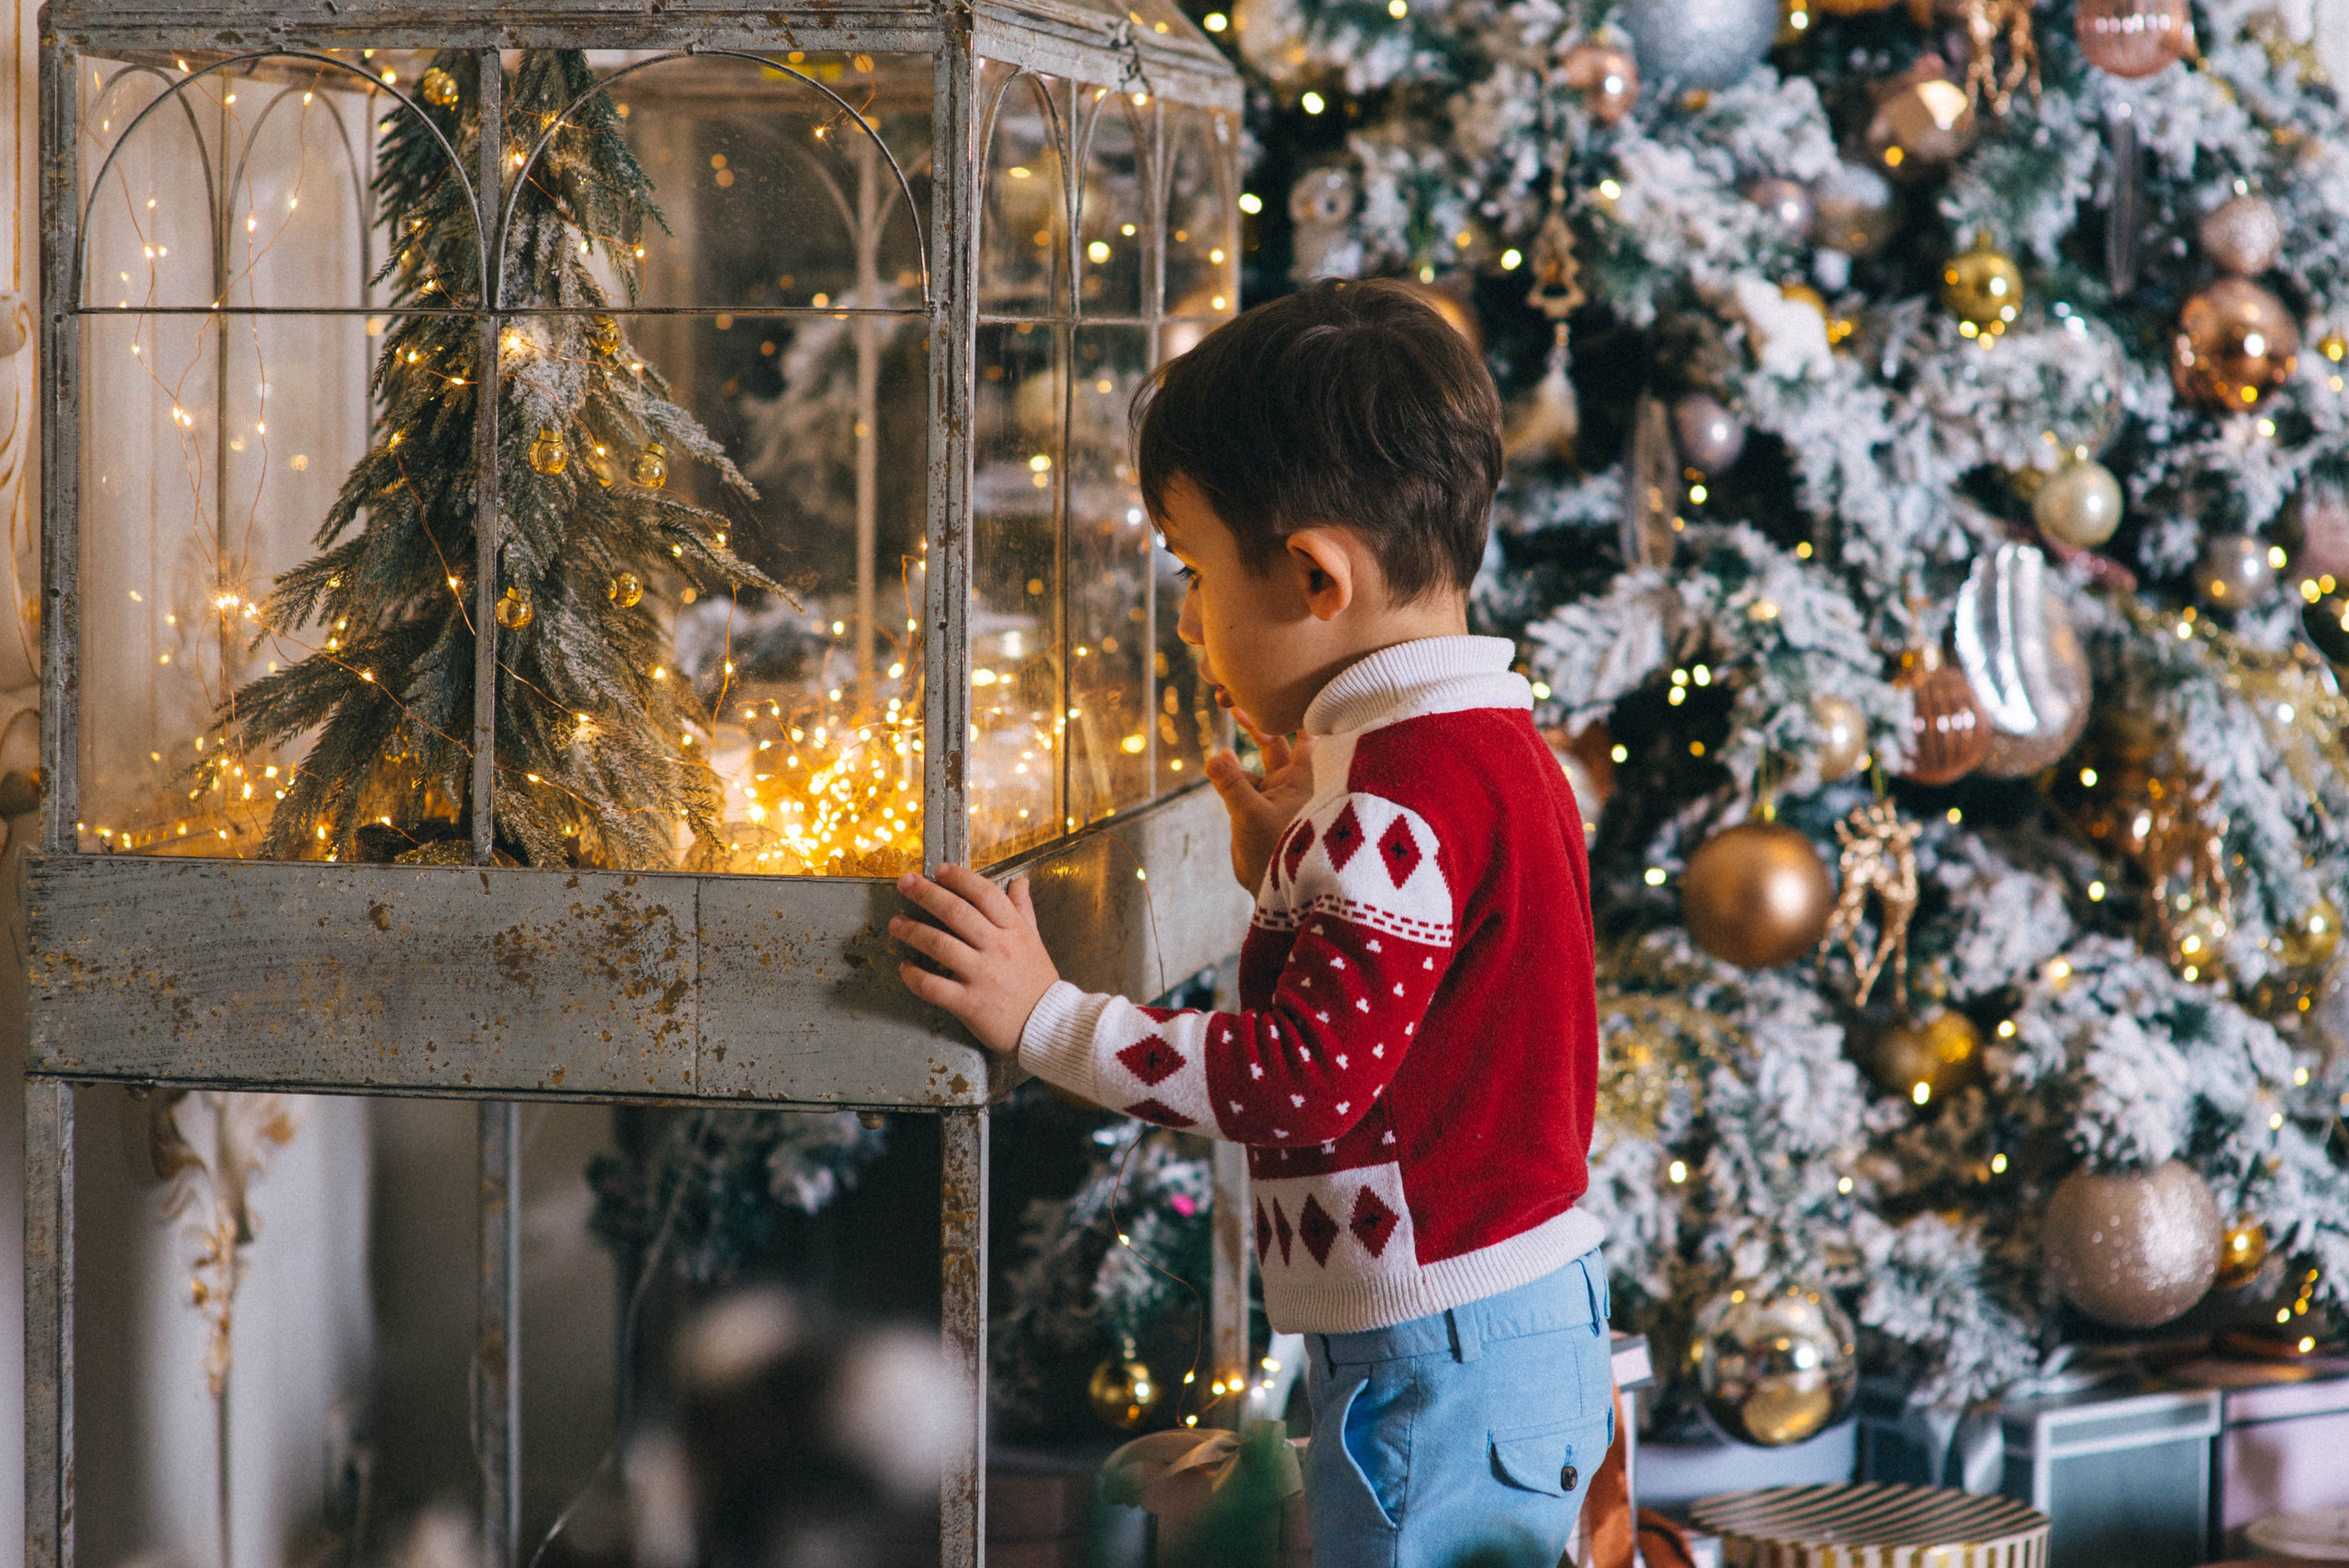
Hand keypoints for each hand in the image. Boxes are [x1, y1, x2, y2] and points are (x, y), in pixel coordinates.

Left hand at [891, 864, 1059, 1053]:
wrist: (1049, 1025)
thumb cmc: (1038, 983)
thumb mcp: (1035, 940)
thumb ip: (1023, 910)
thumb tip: (1020, 882)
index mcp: (1014, 930)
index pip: (985, 894)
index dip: (959, 878)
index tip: (939, 870)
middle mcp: (998, 948)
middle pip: (957, 912)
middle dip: (926, 894)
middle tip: (905, 883)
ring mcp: (983, 975)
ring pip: (940, 944)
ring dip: (913, 931)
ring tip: (896, 923)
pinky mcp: (970, 1003)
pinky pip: (934, 986)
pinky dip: (914, 976)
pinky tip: (905, 968)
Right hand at [1205, 712, 1317, 892]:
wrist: (1279, 893)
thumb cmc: (1279, 852)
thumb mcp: (1251, 815)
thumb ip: (1232, 784)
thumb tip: (1215, 756)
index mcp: (1303, 779)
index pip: (1308, 738)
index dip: (1302, 715)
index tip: (1293, 691)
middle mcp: (1292, 784)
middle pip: (1277, 743)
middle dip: (1260, 722)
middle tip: (1238, 702)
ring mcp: (1275, 797)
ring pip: (1258, 764)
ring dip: (1242, 751)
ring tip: (1227, 731)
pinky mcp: (1260, 811)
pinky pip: (1244, 785)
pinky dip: (1232, 774)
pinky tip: (1219, 762)